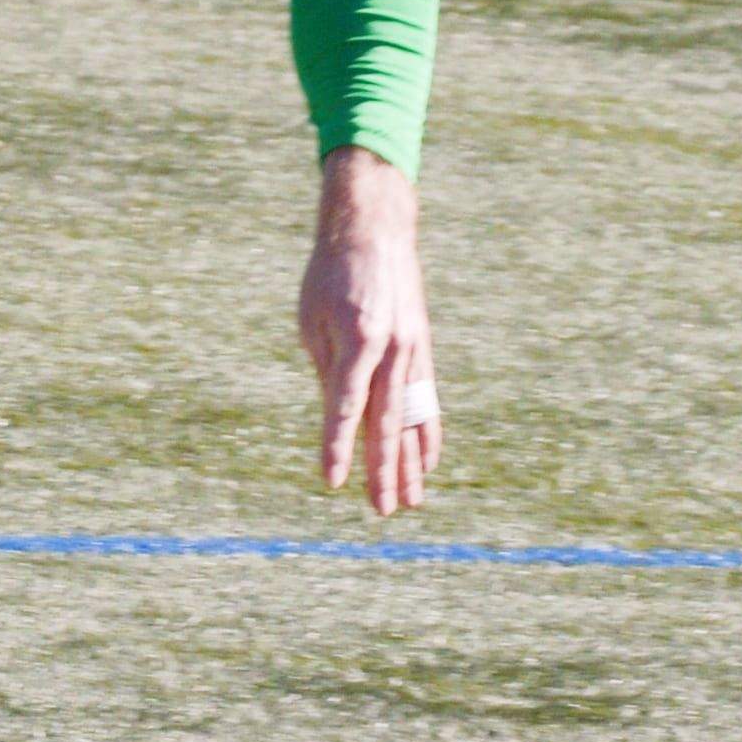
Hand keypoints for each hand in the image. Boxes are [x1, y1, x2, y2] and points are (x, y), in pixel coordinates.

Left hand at [296, 150, 439, 516]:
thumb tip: (338, 419)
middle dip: (384, 469)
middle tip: (382, 510)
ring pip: (413, 418)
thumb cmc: (331, 275)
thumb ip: (327, 371)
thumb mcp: (312, 320)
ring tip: (411, 502)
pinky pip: (428, 402)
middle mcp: (391, 350)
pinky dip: (428, 434)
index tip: (331, 481)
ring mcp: (414, 352)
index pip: (344, 406)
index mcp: (357, 340)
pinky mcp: (424, 350)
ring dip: (412, 462)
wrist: (376, 232)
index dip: (337, 445)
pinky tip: (428, 463)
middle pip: (386, 422)